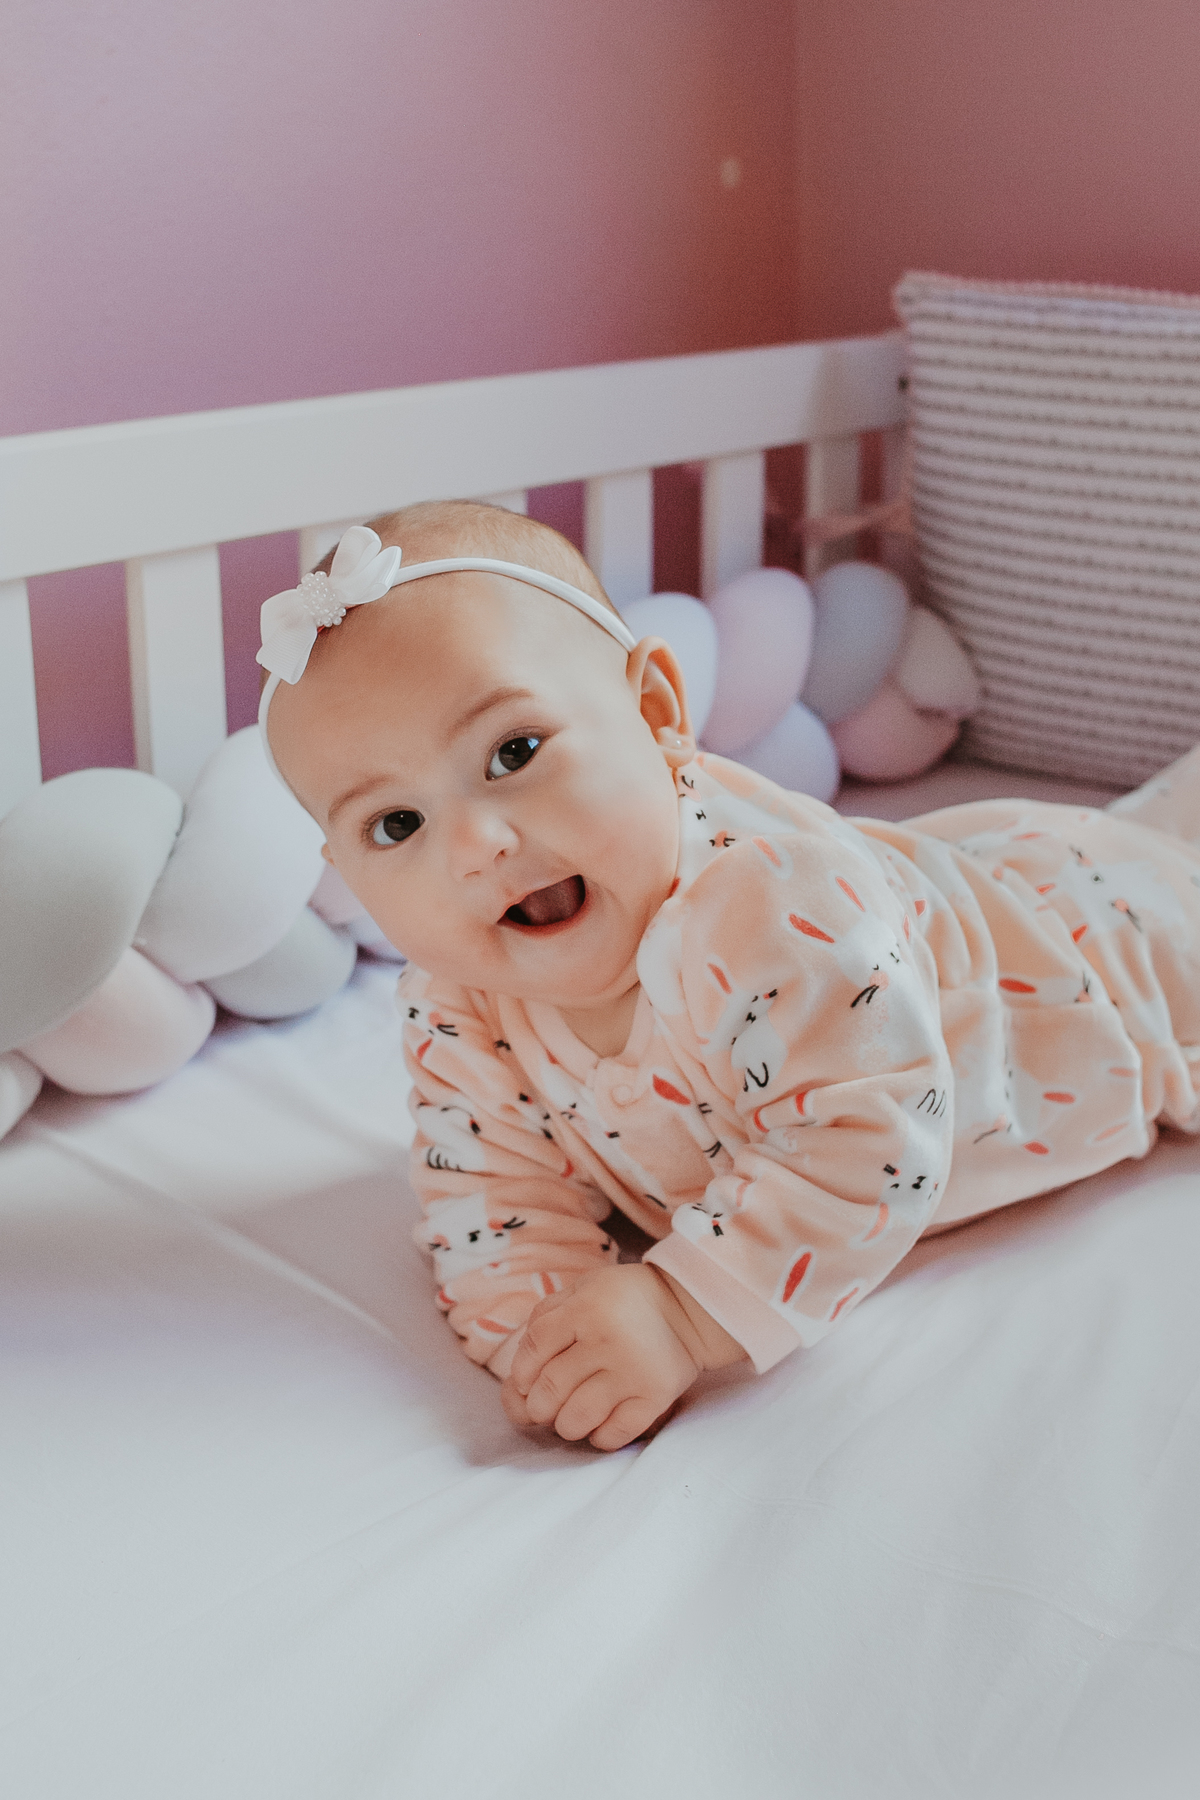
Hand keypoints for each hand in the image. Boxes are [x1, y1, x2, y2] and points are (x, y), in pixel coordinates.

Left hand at [500, 1263, 745, 1450]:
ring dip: (565, 1425)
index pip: (534, 1348)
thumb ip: (545, 1318)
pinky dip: (598, 1437)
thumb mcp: (583, 1289)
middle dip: (538, 1406)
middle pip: (550, 1389)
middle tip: (545, 1405)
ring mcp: (632, 1372)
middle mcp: (607, 1340)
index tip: (526, 1380)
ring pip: (577, 1419)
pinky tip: (600, 1424)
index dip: (521, 1372)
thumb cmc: (624, 1301)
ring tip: (571, 1416)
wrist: (688, 1309)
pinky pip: (613, 1434)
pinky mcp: (654, 1397)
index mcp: (586, 1307)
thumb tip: (516, 1375)